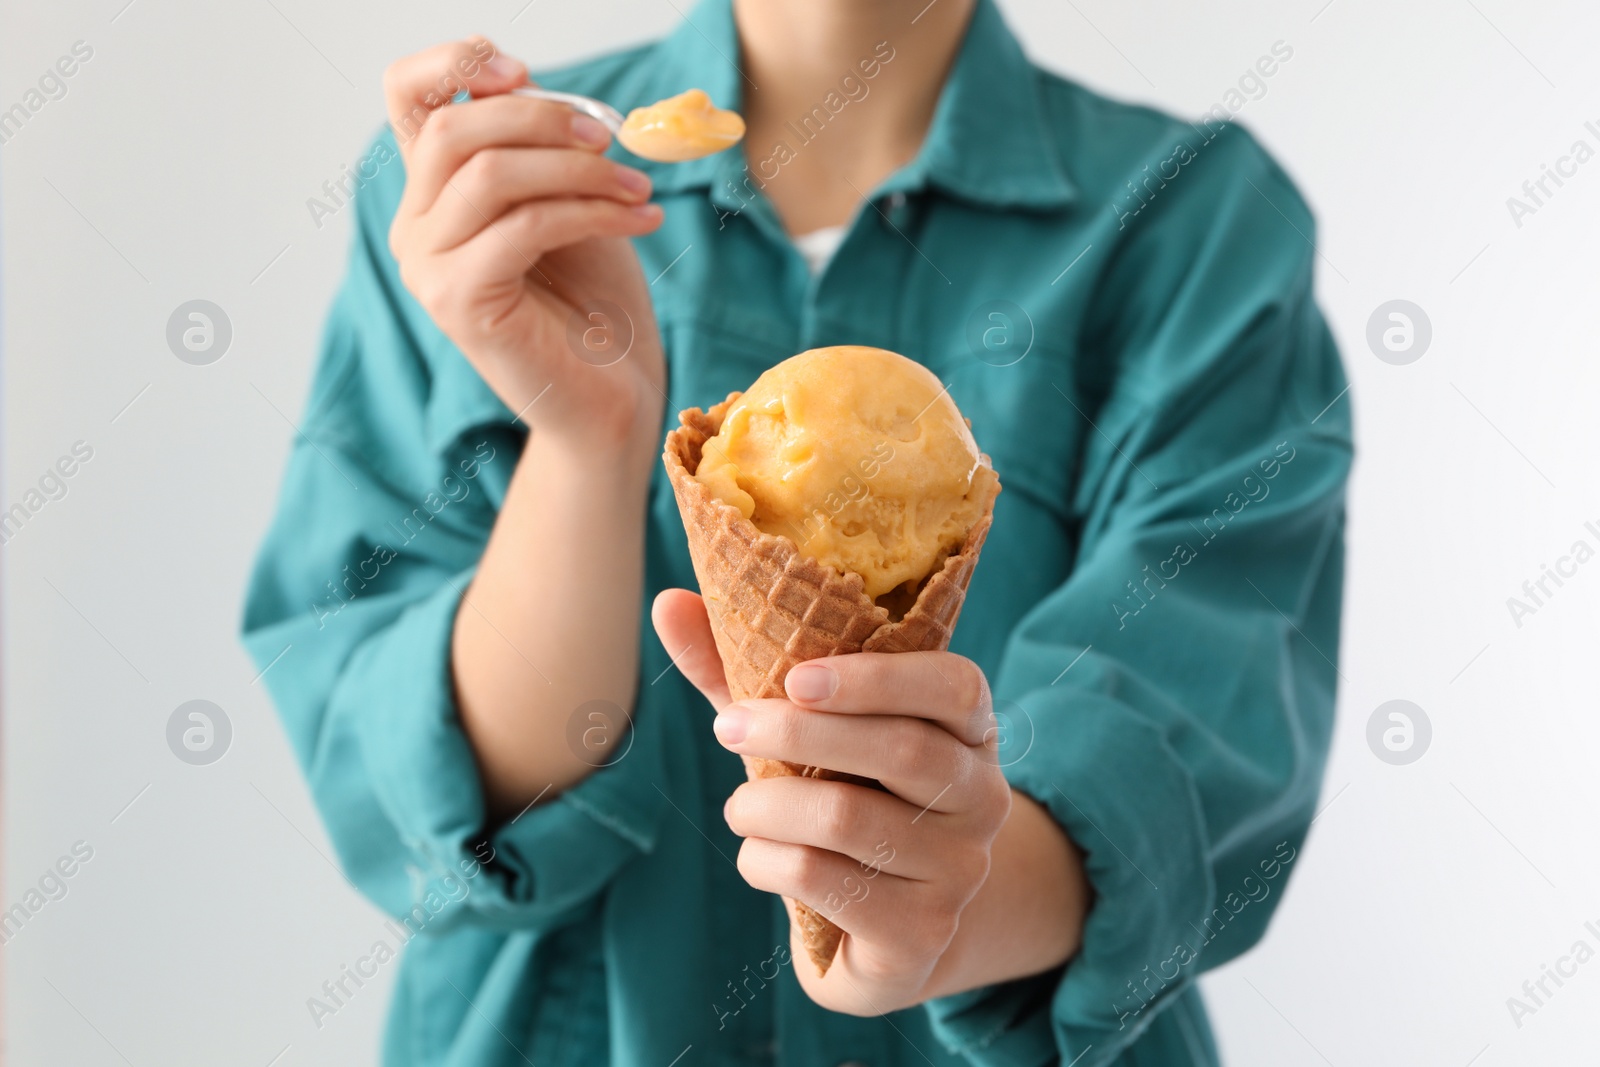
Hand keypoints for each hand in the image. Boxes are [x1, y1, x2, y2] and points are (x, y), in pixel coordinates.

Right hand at [383, 38, 665, 451]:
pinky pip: (523, 227)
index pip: (406, 97)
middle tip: (611, 141)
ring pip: (488, 174)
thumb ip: (543, 147)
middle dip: (540, 118)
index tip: (522, 70)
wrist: (610, 400)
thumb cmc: (594, 303)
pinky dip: (592, 212)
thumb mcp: (570, 201)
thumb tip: (543, 87)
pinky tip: (643, 221)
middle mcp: (415, 229)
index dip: (453, 63)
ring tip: (639, 191)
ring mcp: (429, 269)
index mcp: (434, 195)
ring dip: (578, 170)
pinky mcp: (460, 303)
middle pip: (452, 130)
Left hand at [652, 590, 1014, 1015]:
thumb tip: (669, 602)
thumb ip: (742, 669)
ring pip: (849, 817)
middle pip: (901, 749)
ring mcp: (960, 870)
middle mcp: (982, 797)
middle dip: (797, 733)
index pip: (954, 686)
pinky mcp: (921, 932)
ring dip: (766, 805)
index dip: (879, 679)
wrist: (890, 933)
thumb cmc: (843, 800)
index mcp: (969, 731)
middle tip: (727, 727)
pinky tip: (758, 858)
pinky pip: (823, 880)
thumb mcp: (803, 734)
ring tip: (739, 807)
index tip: (797, 677)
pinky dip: (765, 862)